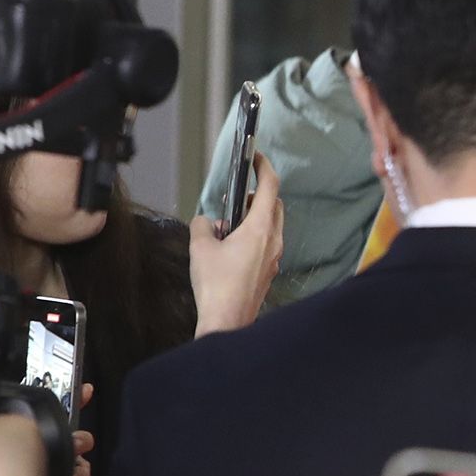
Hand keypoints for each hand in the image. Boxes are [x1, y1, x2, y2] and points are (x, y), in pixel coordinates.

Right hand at [191, 152, 283, 336]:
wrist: (228, 319)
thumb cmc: (216, 285)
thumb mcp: (200, 247)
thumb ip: (203, 225)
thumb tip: (208, 221)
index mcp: (261, 228)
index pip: (270, 187)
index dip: (264, 167)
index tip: (256, 156)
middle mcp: (274, 240)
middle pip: (275, 205)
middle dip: (259, 194)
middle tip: (239, 193)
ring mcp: (275, 256)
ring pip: (272, 225)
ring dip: (255, 216)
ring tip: (229, 222)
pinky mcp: (270, 269)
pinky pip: (267, 242)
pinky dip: (255, 234)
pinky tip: (232, 244)